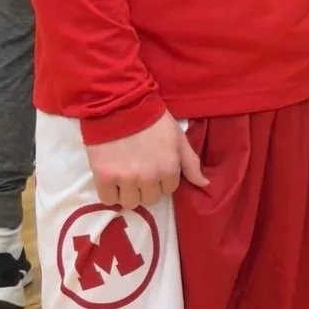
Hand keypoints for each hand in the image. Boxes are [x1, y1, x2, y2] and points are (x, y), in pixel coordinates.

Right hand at [85, 112, 207, 208]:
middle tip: (140, 171)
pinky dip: (110, 194)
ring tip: (125, 177)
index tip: (155, 167)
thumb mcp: (178, 138)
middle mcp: (148, 178)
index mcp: (168, 168)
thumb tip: (204, 184)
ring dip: (129, 193)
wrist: (120, 105)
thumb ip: (191, 163)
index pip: (169, 189)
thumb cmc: (153, 119)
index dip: (163, 179)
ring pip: (130, 202)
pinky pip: (108, 200)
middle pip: (150, 199)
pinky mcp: (104, 177)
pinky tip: (112, 181)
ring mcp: (125, 179)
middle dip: (147, 188)